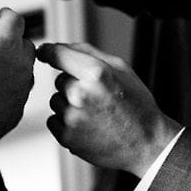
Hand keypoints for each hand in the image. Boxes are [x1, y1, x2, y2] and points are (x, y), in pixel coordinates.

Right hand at [0, 8, 34, 142]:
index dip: (7, 16)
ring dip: (14, 67)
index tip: (2, 16)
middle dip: (12, 42)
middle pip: (24, 44)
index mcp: (3, 43)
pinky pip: (19, 95)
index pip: (15, 19)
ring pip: (25, 71)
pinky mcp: (18, 110)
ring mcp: (22, 88)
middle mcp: (19, 64)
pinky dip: (9, 91)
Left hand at [38, 41, 177, 177]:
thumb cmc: (137, 105)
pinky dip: (66, 122)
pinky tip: (88, 124)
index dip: (49, 52)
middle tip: (98, 96)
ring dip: (69, 104)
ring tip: (95, 112)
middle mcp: (81, 94)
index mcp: (96, 74)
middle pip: (59, 80)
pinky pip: (54, 120)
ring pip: (56, 100)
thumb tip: (59, 47)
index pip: (58, 55)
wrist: (145, 144)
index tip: (44, 52)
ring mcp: (72, 117)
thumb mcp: (122, 69)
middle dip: (73, 84)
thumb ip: (89, 53)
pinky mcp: (66, 137)